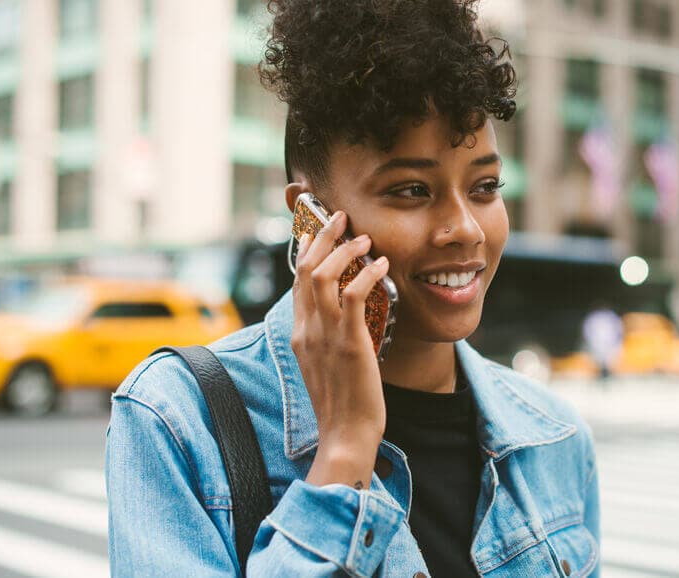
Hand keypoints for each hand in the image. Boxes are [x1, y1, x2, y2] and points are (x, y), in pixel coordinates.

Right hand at [291, 210, 389, 488]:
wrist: (345, 435)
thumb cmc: (342, 404)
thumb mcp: (325, 366)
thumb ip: (326, 339)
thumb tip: (340, 320)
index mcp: (300, 334)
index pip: (296, 283)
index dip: (305, 252)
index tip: (315, 231)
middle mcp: (307, 330)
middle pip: (305, 270)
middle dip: (321, 237)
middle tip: (340, 218)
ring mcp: (325, 335)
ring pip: (323, 275)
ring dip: (345, 249)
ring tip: (364, 237)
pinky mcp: (349, 343)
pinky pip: (353, 295)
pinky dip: (367, 273)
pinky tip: (382, 264)